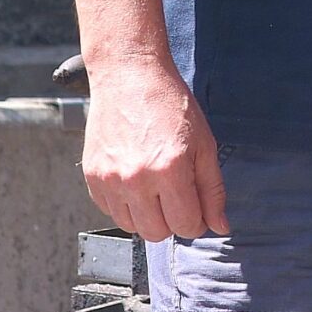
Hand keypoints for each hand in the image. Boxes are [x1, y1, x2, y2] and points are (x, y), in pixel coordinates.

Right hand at [81, 57, 225, 241]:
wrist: (130, 79)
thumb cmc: (171, 106)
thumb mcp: (204, 144)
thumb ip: (213, 189)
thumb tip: (220, 226)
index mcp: (169, 169)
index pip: (185, 224)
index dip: (197, 221)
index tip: (199, 209)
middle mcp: (135, 179)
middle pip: (157, 233)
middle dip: (173, 222)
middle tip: (179, 197)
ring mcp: (109, 181)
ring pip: (132, 227)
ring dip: (148, 216)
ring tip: (157, 188)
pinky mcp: (91, 179)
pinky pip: (111, 212)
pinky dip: (127, 205)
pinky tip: (137, 181)